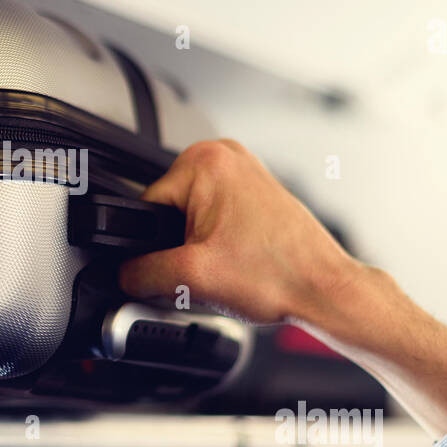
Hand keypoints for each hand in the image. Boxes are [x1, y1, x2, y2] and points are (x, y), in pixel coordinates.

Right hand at [118, 140, 357, 324]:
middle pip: (167, 214)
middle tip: (208, 271)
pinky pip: (214, 219)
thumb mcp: (191, 278)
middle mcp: (225, 156)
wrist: (324, 290)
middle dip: (178, 249)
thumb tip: (122, 275)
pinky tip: (238, 262)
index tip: (176, 268)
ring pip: (190, 220)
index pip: (145, 208)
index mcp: (205, 161)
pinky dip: (217, 244)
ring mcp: (243, 171)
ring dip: (197, 249)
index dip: (151, 248)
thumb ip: (141, 273)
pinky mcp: (255, 190)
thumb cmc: (280, 274)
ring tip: (229, 267)